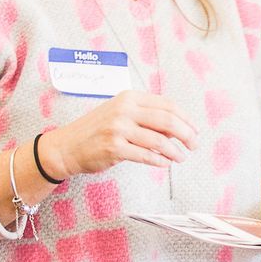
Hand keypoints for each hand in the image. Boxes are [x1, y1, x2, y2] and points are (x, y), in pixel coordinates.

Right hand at [38, 92, 197, 176]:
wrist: (66, 147)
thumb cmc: (95, 131)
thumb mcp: (120, 114)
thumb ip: (145, 116)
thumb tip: (177, 129)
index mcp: (129, 97)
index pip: (167, 105)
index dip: (185, 118)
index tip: (194, 130)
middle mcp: (124, 110)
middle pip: (167, 120)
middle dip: (186, 134)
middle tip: (194, 145)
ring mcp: (118, 129)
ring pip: (159, 140)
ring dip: (174, 151)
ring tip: (180, 158)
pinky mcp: (114, 148)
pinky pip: (146, 155)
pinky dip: (159, 161)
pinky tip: (164, 164)